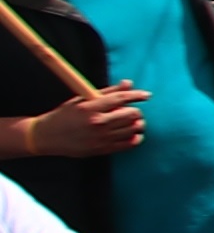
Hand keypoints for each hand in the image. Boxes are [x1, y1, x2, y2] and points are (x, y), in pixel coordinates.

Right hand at [29, 87, 143, 159]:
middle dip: (135, 111)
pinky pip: (129, 144)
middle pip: (131, 114)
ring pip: (133, 129)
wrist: (47, 136)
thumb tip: (128, 83)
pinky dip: (135, 138)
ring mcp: (101, 138)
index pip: (121, 99)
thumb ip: (107, 92)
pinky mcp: (102, 149)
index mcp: (91, 108)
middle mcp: (97, 123)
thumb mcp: (82, 99)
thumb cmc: (65, 115)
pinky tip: (132, 134)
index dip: (137, 96)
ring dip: (137, 124)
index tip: (146, 95)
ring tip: (132, 122)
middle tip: (132, 111)